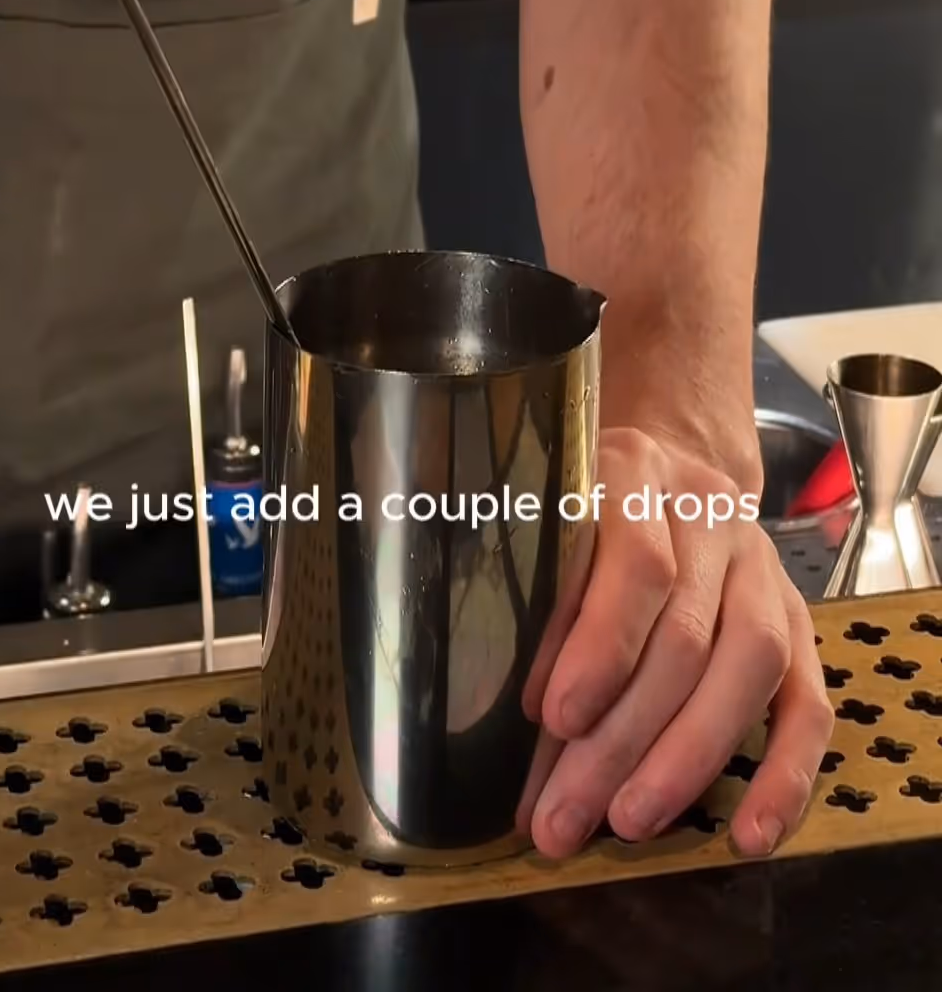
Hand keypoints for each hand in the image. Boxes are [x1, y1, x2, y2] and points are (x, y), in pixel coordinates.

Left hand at [518, 425, 832, 859]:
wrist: (665, 478)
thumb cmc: (582, 517)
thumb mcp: (546, 530)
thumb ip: (536, 615)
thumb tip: (498, 740)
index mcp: (638, 472)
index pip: (636, 562)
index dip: (598, 645)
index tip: (552, 717)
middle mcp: (711, 512)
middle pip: (685, 632)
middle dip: (621, 736)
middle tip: (565, 813)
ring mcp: (763, 567)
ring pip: (750, 664)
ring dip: (687, 759)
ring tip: (627, 823)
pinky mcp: (800, 622)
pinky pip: (809, 704)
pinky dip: (783, 776)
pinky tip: (745, 835)